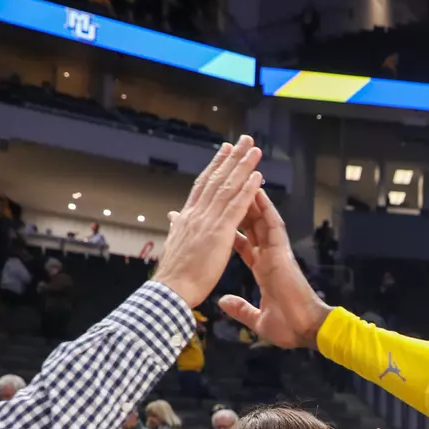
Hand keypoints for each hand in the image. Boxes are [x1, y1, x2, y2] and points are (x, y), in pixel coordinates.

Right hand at [154, 137, 264, 306]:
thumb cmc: (174, 275)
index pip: (203, 186)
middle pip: (216, 179)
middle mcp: (197, 213)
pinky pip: (236, 207)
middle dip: (231, 158)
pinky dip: (247, 190)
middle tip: (243, 140)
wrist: (171, 289)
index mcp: (188, 217)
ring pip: (228, 187)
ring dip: (243, 166)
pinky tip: (257, 176)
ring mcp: (208, 221)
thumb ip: (178, 227)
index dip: (215, 167)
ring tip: (254, 149)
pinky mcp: (219, 233)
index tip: (224, 151)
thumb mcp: (176, 244)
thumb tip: (174, 216)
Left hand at [219, 188, 330, 347]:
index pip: (243, 244)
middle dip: (239, 208)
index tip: (218, 218)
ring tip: (240, 179)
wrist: (304, 330)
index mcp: (263, 270)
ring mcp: (277, 253)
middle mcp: (269, 257)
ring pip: (261, 220)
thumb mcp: (257, 319)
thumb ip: (240, 308)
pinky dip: (265, 208)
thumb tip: (224, 302)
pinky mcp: (283, 252)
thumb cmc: (288, 327)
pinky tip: (257, 191)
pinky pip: (273, 225)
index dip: (232, 230)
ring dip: (251, 200)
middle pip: (251, 227)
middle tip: (227, 190)